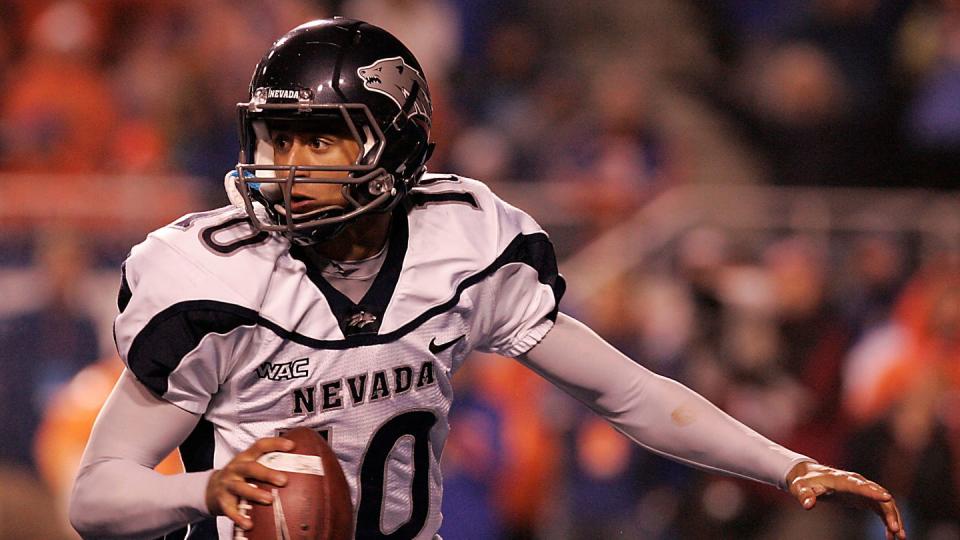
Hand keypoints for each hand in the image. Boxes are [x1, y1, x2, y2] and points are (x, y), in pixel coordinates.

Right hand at [205, 437, 294, 529]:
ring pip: (240, 487)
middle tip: (284, 480)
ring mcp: (228, 484)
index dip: (275, 444)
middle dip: (267, 473)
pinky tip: (249, 523)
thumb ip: (267, 465)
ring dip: (255, 494)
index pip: (260, 446)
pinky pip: (230, 510)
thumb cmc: (238, 476)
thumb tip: (298, 467)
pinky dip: (239, 517)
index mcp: (245, 458)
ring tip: (269, 500)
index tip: (291, 446)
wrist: (210, 489)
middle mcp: (236, 468)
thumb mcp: (249, 467)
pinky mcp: (222, 500)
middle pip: (251, 468)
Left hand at [786, 461, 904, 538]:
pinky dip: (888, 520)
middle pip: (878, 495)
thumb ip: (805, 495)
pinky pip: (881, 508)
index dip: (872, 491)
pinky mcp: (865, 497)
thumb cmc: (805, 481)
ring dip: (893, 518)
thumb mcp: (800, 487)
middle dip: (889, 511)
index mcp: (841, 479)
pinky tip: (891, 535)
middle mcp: (856, 482)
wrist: (809, 475)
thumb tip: (808, 504)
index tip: (887, 498)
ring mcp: (862, 489)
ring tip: (899, 536)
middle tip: (896, 529)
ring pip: (884, 503)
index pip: (859, 485)